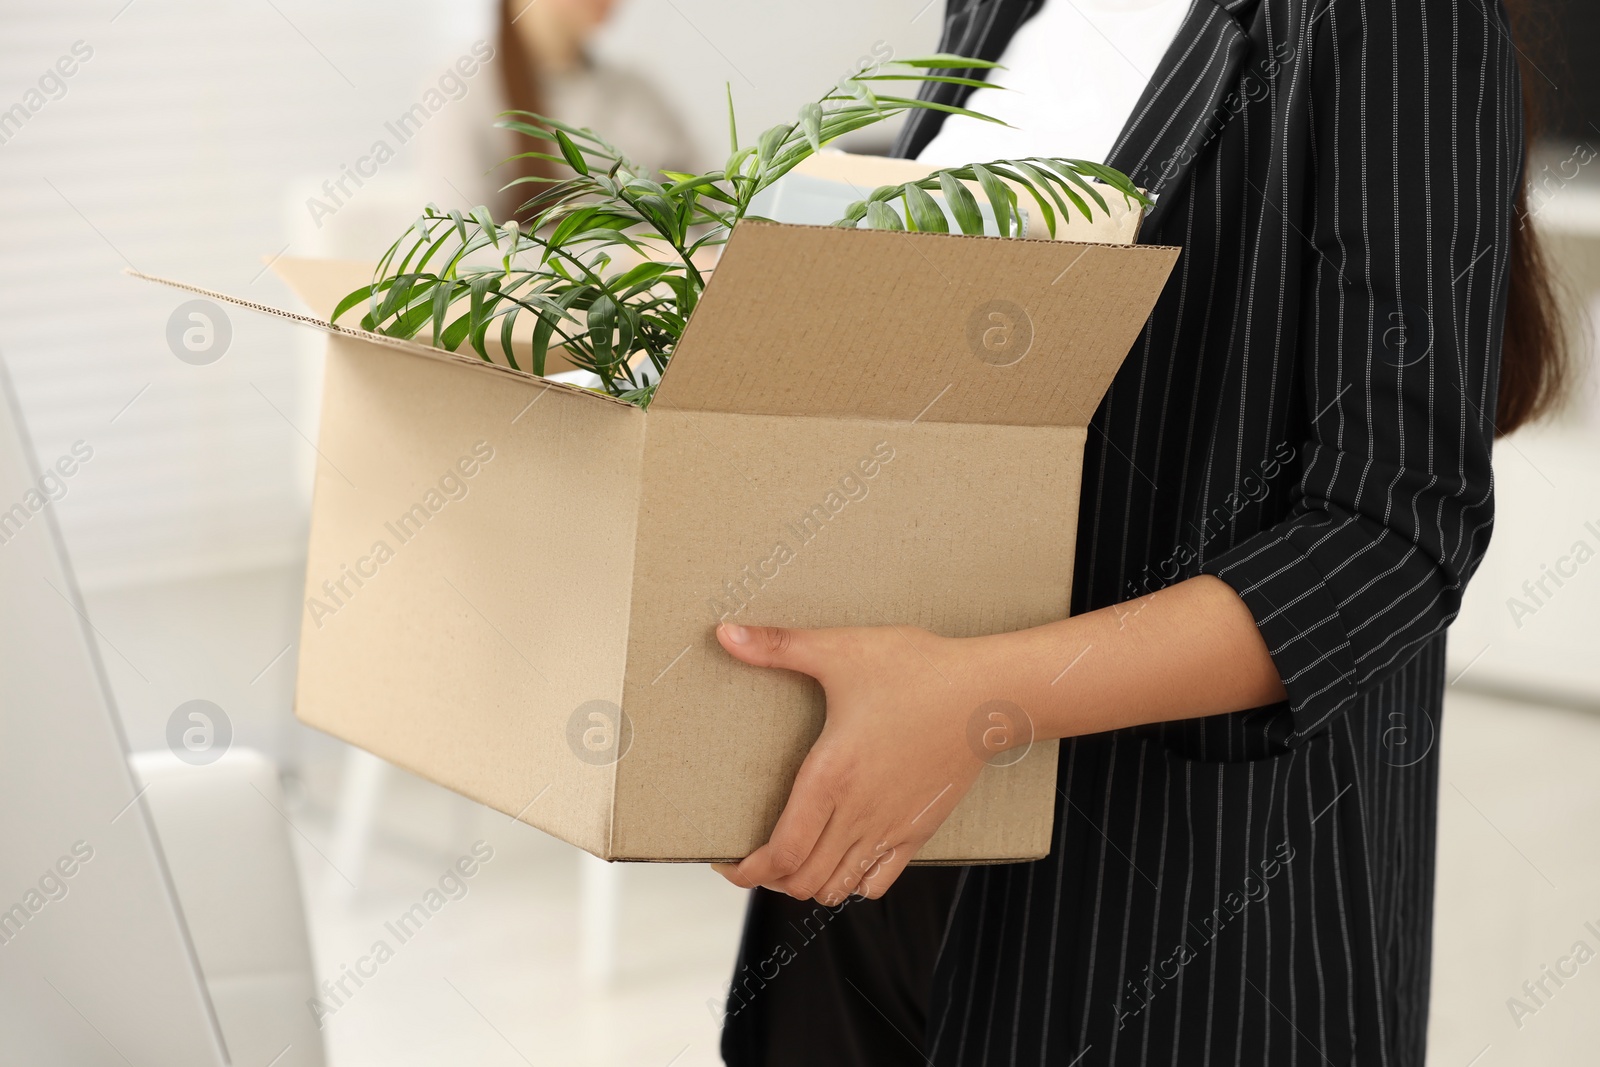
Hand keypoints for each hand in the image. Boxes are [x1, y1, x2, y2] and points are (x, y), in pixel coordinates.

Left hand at [710, 621, 998, 904]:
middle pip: (801, 881)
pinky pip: (877, 883)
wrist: (985, 693)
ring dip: (807, 883)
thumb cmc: (916, 669)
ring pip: (836, 888)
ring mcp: (890, 828)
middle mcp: (858, 813)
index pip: (780, 854)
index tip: (728, 862)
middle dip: (769, 879)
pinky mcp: (918, 832)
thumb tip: (724, 633)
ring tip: (793, 858)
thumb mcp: (841, 650)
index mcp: (831, 777)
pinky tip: (841, 856)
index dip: (746, 871)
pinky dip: (851, 883)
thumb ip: (779, 645)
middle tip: (754, 856)